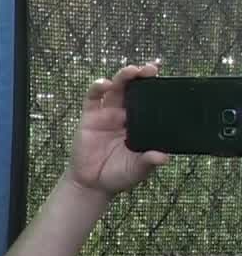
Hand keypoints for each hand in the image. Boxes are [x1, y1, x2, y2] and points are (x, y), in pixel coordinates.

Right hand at [64, 61, 169, 196]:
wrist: (92, 184)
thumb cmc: (118, 175)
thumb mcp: (138, 169)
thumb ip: (149, 161)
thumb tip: (164, 157)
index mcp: (141, 124)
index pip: (151, 100)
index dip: (157, 88)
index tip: (166, 80)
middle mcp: (124, 115)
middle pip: (134, 89)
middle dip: (141, 76)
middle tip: (150, 70)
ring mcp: (107, 114)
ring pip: (116, 88)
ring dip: (123, 77)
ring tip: (131, 71)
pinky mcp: (89, 118)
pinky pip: (92, 98)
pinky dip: (97, 88)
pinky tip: (104, 84)